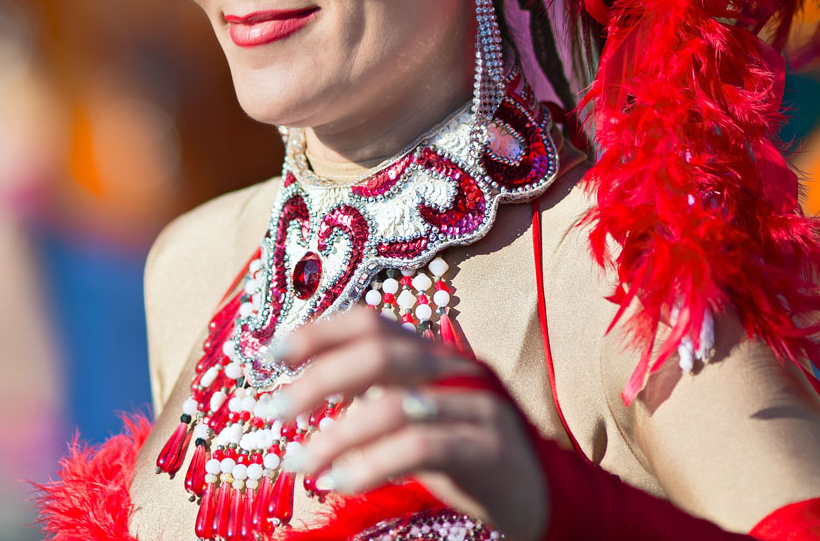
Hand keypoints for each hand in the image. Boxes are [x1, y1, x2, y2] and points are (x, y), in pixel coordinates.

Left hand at [269, 309, 548, 540]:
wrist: (546, 497)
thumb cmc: (466, 454)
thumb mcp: (416, 416)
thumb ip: (373, 396)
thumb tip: (303, 391)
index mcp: (432, 352)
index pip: (371, 323)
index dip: (320, 331)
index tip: (273, 353)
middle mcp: (453, 367)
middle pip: (377, 354)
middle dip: (317, 380)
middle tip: (273, 411)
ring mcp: (475, 404)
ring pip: (393, 404)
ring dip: (334, 434)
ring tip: (298, 462)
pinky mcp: (489, 449)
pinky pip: (421, 446)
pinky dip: (371, 463)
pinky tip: (340, 480)